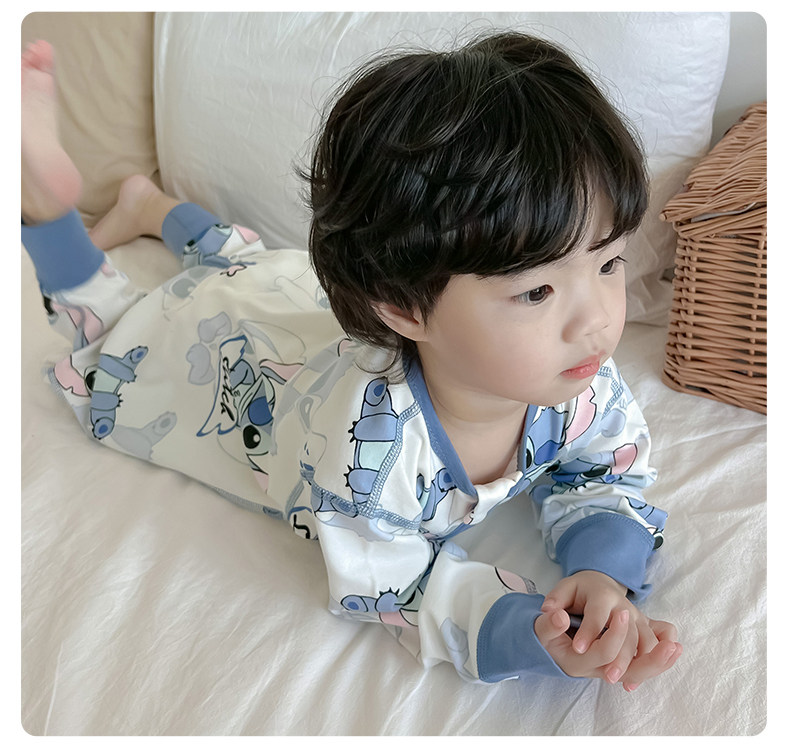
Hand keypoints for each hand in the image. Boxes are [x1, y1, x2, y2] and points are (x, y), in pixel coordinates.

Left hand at [536, 570, 680, 688]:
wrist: (599, 585)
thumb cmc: (578, 591)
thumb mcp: (563, 589)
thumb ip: (555, 600)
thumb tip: (551, 611)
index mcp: (602, 594)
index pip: (597, 614)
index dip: (589, 631)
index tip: (578, 648)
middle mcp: (624, 607)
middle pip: (628, 633)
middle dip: (620, 656)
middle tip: (608, 677)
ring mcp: (637, 618)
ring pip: (645, 642)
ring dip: (641, 663)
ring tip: (626, 684)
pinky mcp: (644, 629)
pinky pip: (659, 641)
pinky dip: (657, 659)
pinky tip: (636, 682)